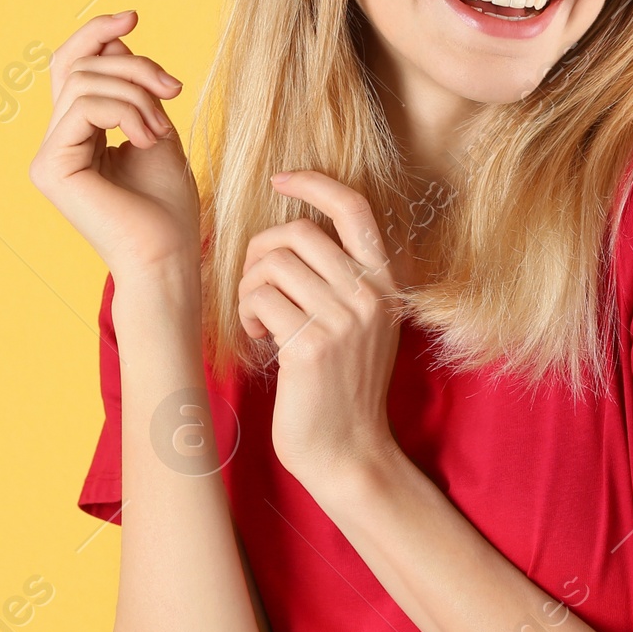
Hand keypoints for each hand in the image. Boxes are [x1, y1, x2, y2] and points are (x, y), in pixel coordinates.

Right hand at [28, 10, 200, 281]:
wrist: (169, 256)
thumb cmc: (168, 206)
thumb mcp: (156, 129)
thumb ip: (134, 91)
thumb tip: (116, 43)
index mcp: (76, 136)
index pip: (73, 68)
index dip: (97, 34)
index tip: (133, 17)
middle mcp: (55, 144)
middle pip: (78, 68)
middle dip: (133, 65)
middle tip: (174, 87)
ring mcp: (48, 157)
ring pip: (84, 83)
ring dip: (136, 94)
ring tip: (161, 127)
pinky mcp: (51, 168)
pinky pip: (84, 108)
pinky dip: (126, 112)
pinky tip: (148, 138)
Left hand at [238, 171, 403, 489]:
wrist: (348, 451)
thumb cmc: (341, 386)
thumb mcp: (358, 323)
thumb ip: (340, 278)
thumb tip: (291, 232)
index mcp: (385, 282)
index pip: (353, 207)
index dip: (314, 183)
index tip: (281, 180)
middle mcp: (370, 295)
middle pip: (297, 232)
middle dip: (261, 252)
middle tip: (256, 285)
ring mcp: (344, 319)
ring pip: (272, 264)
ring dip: (250, 287)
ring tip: (259, 318)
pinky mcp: (312, 345)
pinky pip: (260, 299)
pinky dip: (248, 314)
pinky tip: (259, 338)